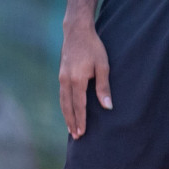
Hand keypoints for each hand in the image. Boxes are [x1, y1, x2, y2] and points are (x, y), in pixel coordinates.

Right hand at [58, 18, 111, 138]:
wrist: (76, 32)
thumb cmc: (93, 47)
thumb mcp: (103, 66)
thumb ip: (104, 87)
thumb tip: (107, 106)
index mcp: (77, 80)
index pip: (79, 106)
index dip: (81, 120)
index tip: (82, 133)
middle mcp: (66, 81)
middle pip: (68, 107)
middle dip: (72, 122)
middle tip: (76, 136)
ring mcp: (61, 78)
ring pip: (63, 102)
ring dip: (67, 116)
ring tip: (71, 128)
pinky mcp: (61, 75)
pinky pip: (62, 95)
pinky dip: (64, 106)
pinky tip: (68, 111)